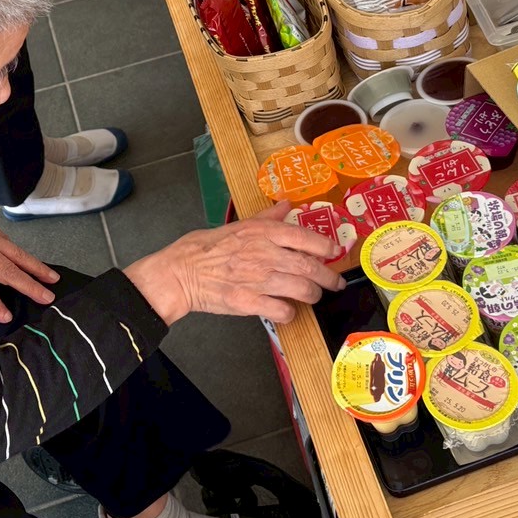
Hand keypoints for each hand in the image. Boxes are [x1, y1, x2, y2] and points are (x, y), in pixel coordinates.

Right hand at [124, 202, 344, 325]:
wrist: (181, 272)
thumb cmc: (206, 248)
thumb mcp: (238, 225)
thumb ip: (266, 217)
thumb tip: (286, 205)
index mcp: (262, 232)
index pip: (305, 237)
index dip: (326, 246)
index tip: (335, 251)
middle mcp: (264, 254)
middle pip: (310, 267)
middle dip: (329, 277)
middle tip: (335, 282)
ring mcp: (258, 279)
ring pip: (302, 289)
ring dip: (313, 295)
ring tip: (313, 296)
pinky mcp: (249, 302)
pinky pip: (282, 310)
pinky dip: (290, 313)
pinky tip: (288, 311)